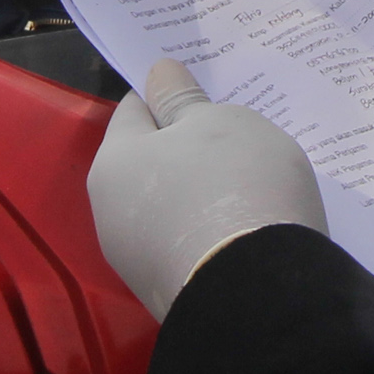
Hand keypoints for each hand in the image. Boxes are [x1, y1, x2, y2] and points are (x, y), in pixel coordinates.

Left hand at [87, 57, 323, 318]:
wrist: (260, 298)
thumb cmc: (233, 188)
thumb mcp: (217, 123)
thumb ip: (184, 99)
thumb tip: (158, 75)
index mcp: (112, 164)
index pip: (135, 110)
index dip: (170, 94)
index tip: (205, 90)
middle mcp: (112, 215)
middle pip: (151, 164)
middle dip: (189, 148)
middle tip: (237, 135)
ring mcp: (140, 262)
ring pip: (172, 207)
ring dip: (203, 193)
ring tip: (254, 182)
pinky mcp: (172, 293)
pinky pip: (191, 244)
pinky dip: (214, 230)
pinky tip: (249, 224)